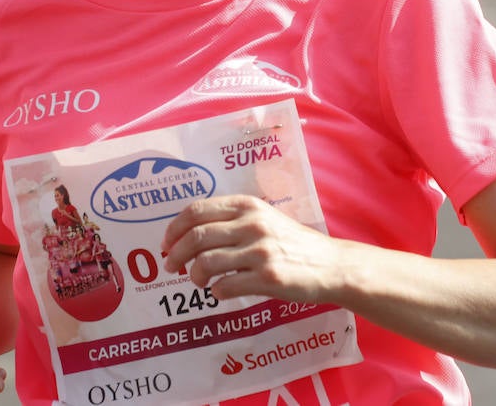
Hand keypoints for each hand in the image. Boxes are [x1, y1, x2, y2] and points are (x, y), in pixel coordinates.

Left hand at [162, 195, 344, 302]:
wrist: (330, 265)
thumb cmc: (292, 243)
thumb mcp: (264, 218)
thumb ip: (232, 220)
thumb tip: (189, 233)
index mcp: (247, 205)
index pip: (196, 210)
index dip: (174, 228)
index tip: (165, 243)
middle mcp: (252, 224)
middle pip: (196, 237)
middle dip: (175, 254)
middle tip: (170, 266)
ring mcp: (259, 251)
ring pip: (205, 263)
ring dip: (194, 276)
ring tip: (198, 282)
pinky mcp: (267, 277)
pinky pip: (225, 286)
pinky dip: (216, 291)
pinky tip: (220, 290)